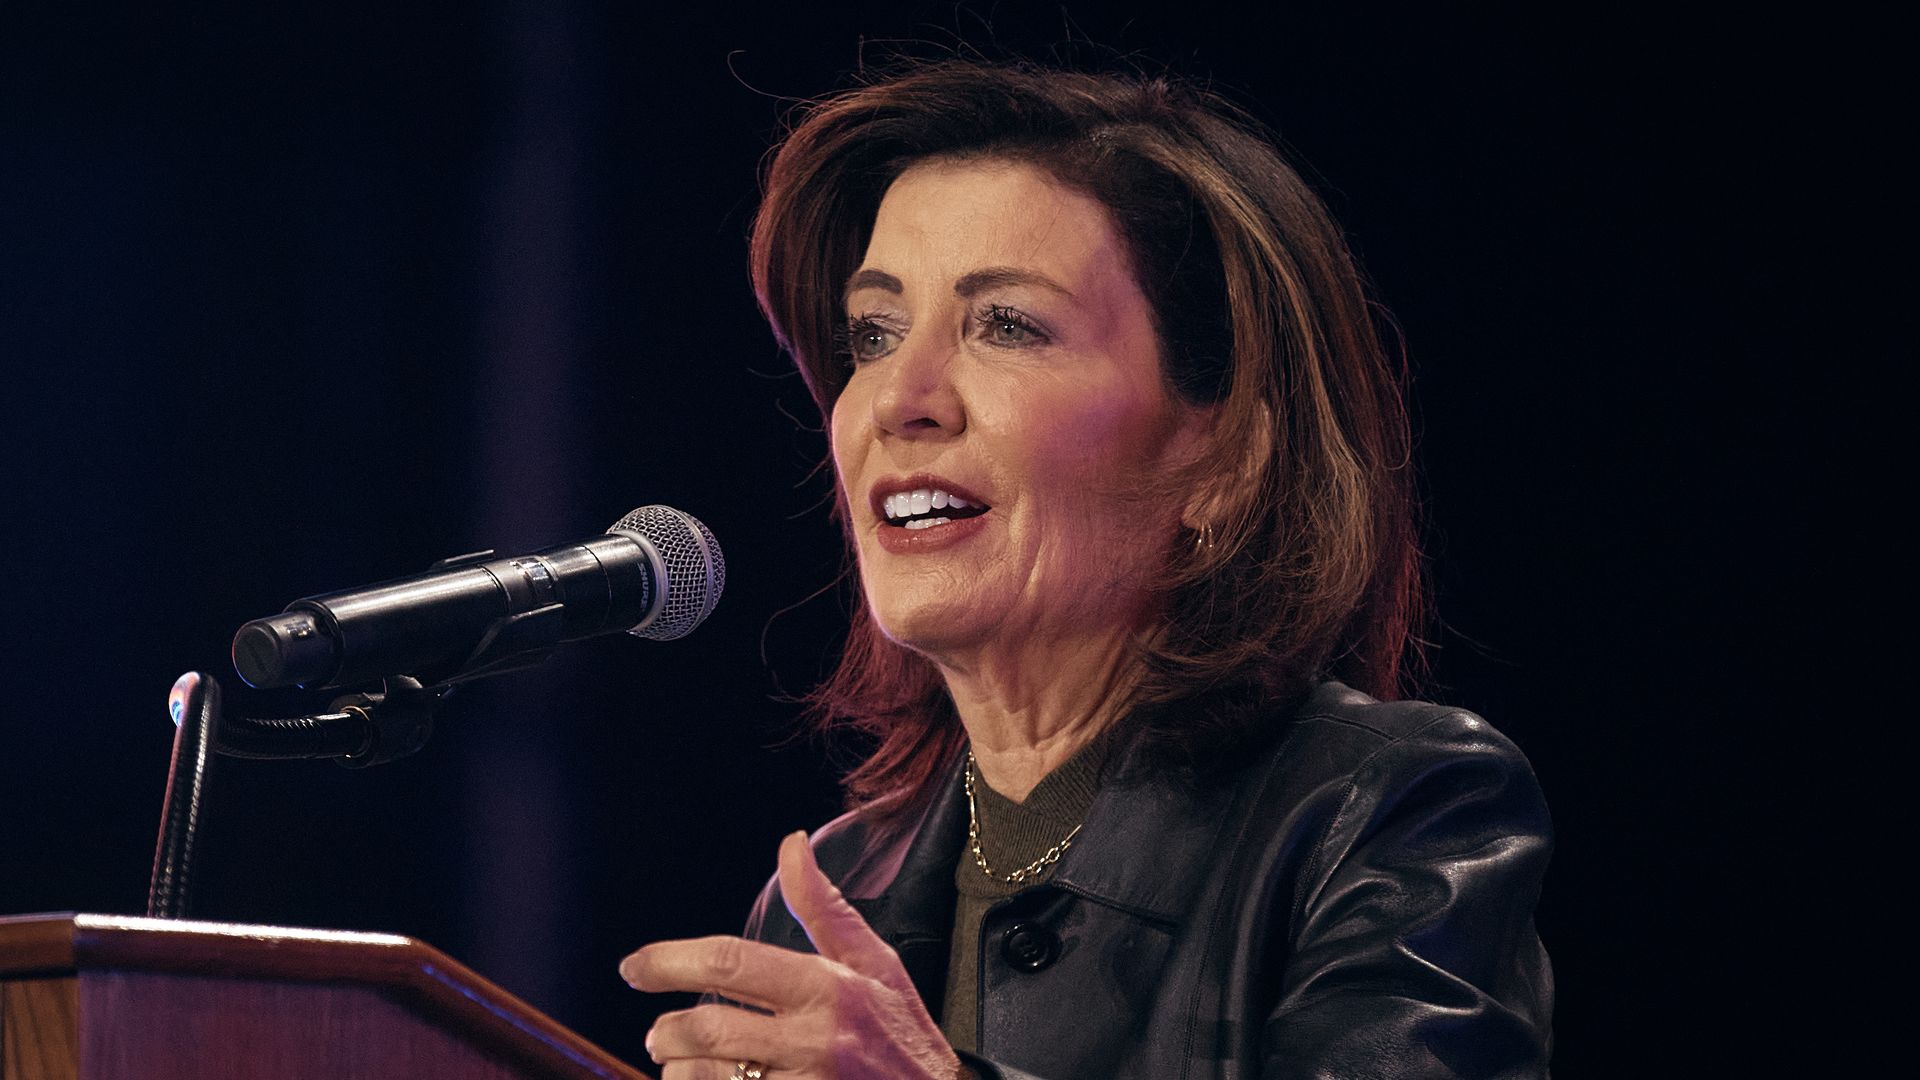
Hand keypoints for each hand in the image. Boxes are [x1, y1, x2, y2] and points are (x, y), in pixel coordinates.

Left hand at [621, 831, 961, 1079]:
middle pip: (708, 1029)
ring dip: (682, 1074)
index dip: (670, 960)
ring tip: (686, 1068)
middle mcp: (814, 1040)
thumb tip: (791, 845)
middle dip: (668, 1031)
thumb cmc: (902, 1033)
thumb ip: (824, 908)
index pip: (732, 962)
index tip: (635, 966)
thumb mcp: (874, 963)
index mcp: (828, 988)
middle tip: (659, 1034)